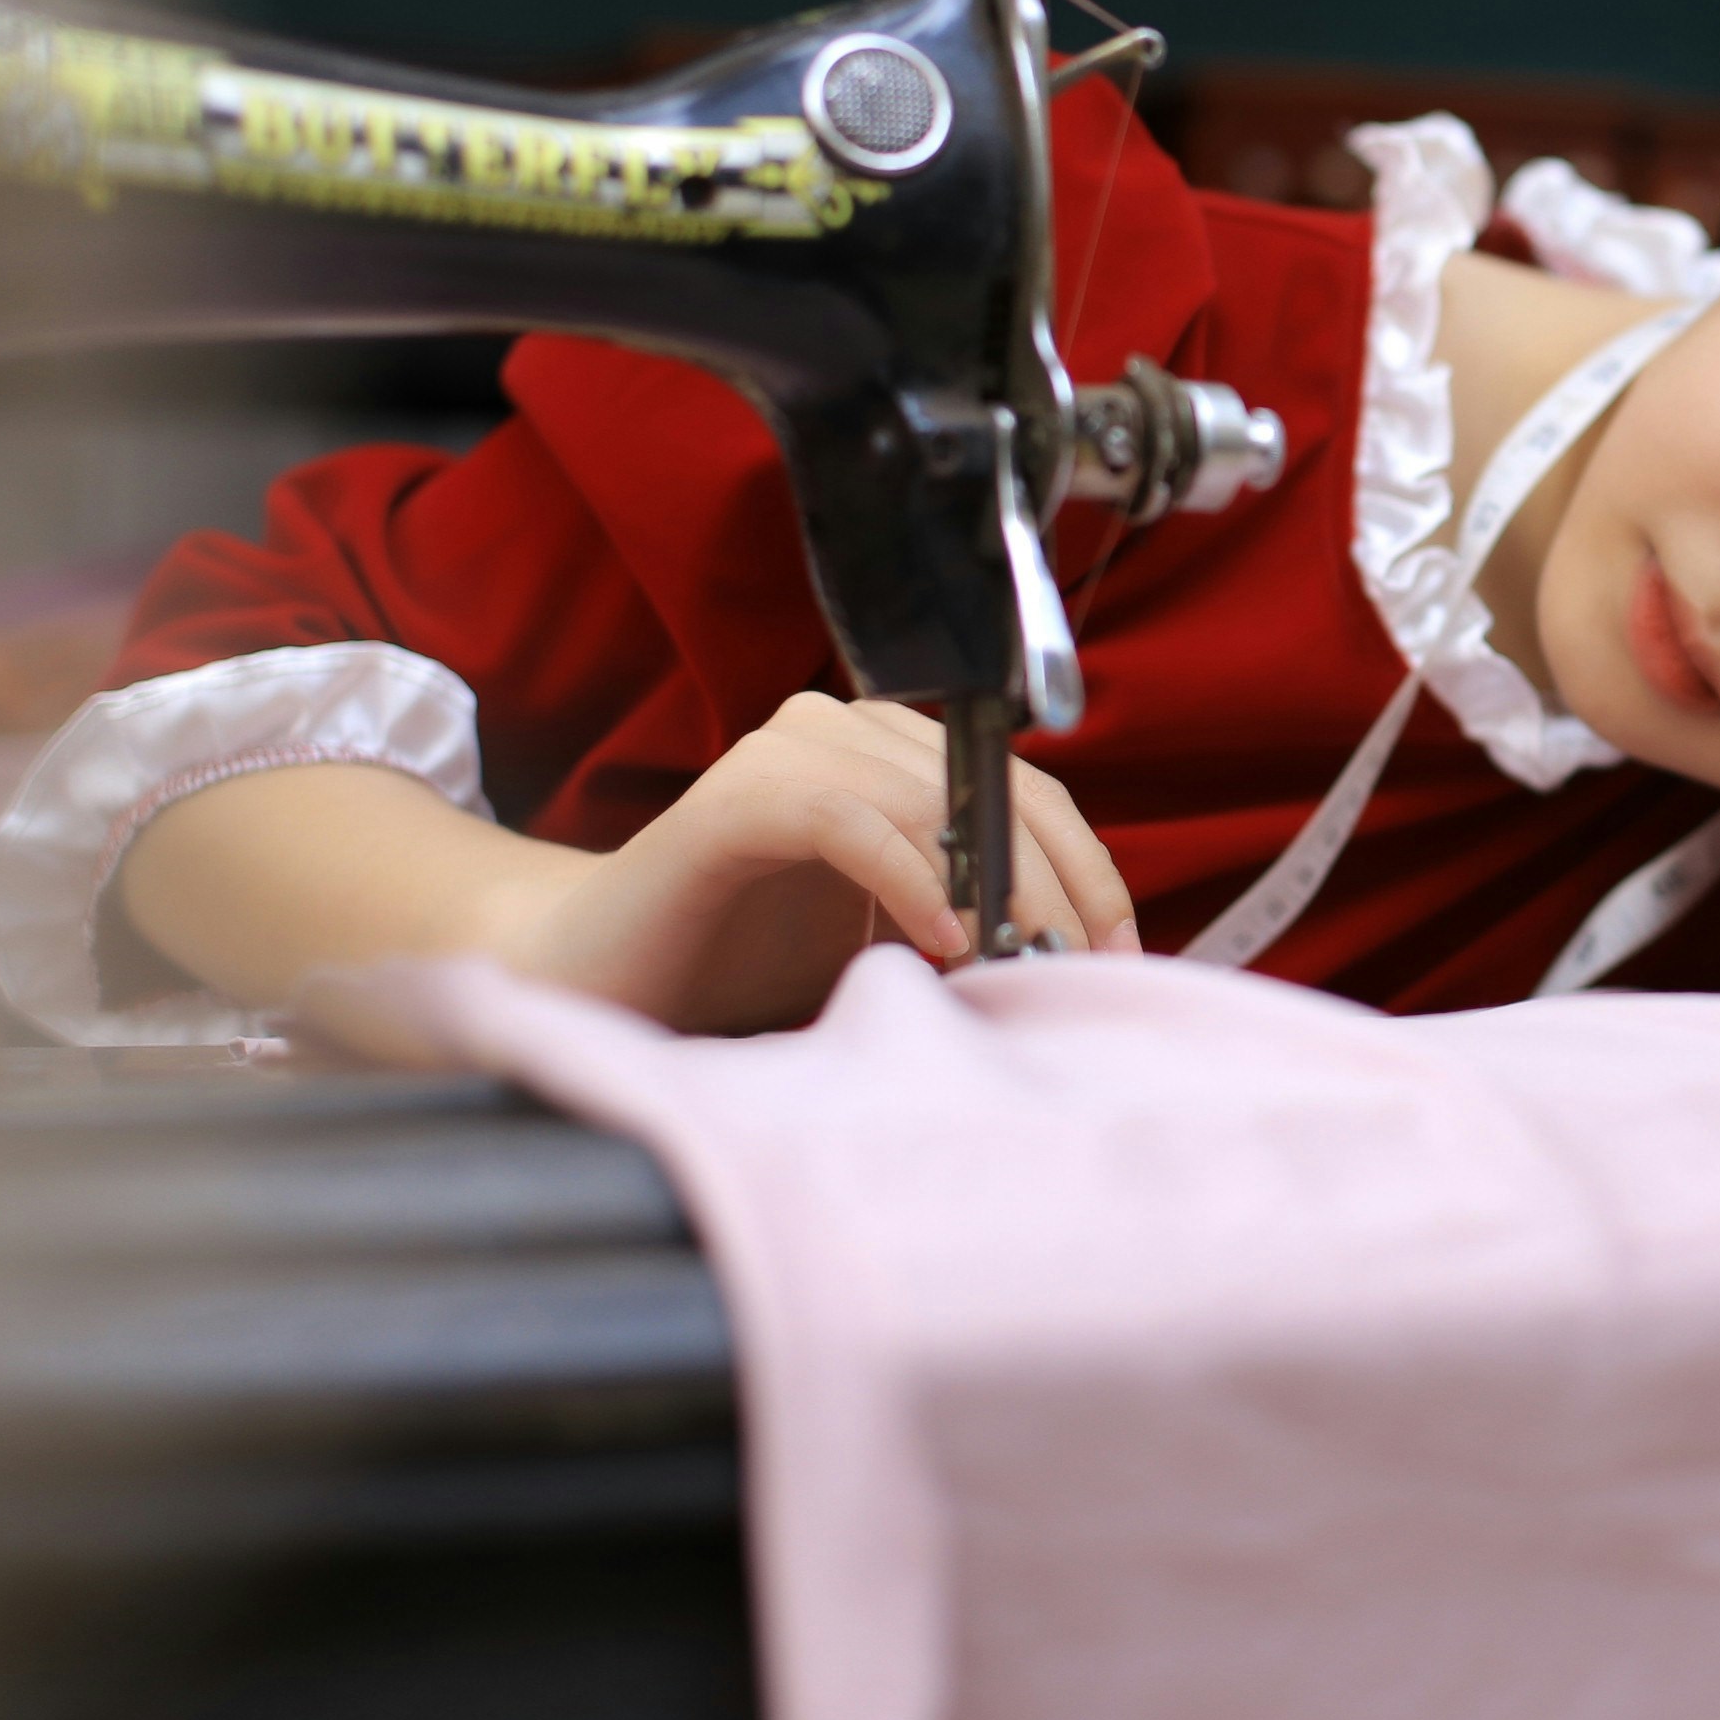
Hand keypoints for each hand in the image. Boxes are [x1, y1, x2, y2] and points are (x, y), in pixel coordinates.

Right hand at [486, 693, 1136, 1030]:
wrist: (595, 985)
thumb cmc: (739, 969)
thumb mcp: (885, 943)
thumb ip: (972, 922)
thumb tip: (1086, 956)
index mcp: (889, 759)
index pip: (1028, 790)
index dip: (1088, 865)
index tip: (1124, 950)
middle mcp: (842, 734)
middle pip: (996, 787)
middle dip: (1059, 880)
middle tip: (1089, 966)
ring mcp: (786, 756)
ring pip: (935, 796)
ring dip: (997, 882)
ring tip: (1026, 961)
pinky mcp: (735, 801)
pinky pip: (850, 819)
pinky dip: (911, 879)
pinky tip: (943, 942)